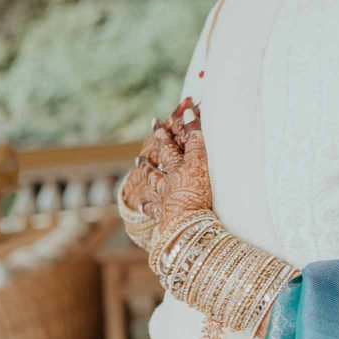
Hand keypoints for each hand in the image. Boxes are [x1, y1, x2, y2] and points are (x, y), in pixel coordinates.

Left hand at [144, 106, 212, 232]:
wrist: (187, 226)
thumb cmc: (196, 193)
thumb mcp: (200, 162)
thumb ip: (195, 139)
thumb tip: (186, 111)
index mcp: (177, 169)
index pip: (171, 147)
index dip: (165, 135)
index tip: (157, 123)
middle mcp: (168, 183)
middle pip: (159, 164)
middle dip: (153, 154)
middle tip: (143, 148)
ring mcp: (164, 200)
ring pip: (152, 185)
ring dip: (146, 174)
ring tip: (138, 165)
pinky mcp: (165, 217)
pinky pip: (153, 211)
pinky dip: (147, 207)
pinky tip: (141, 207)